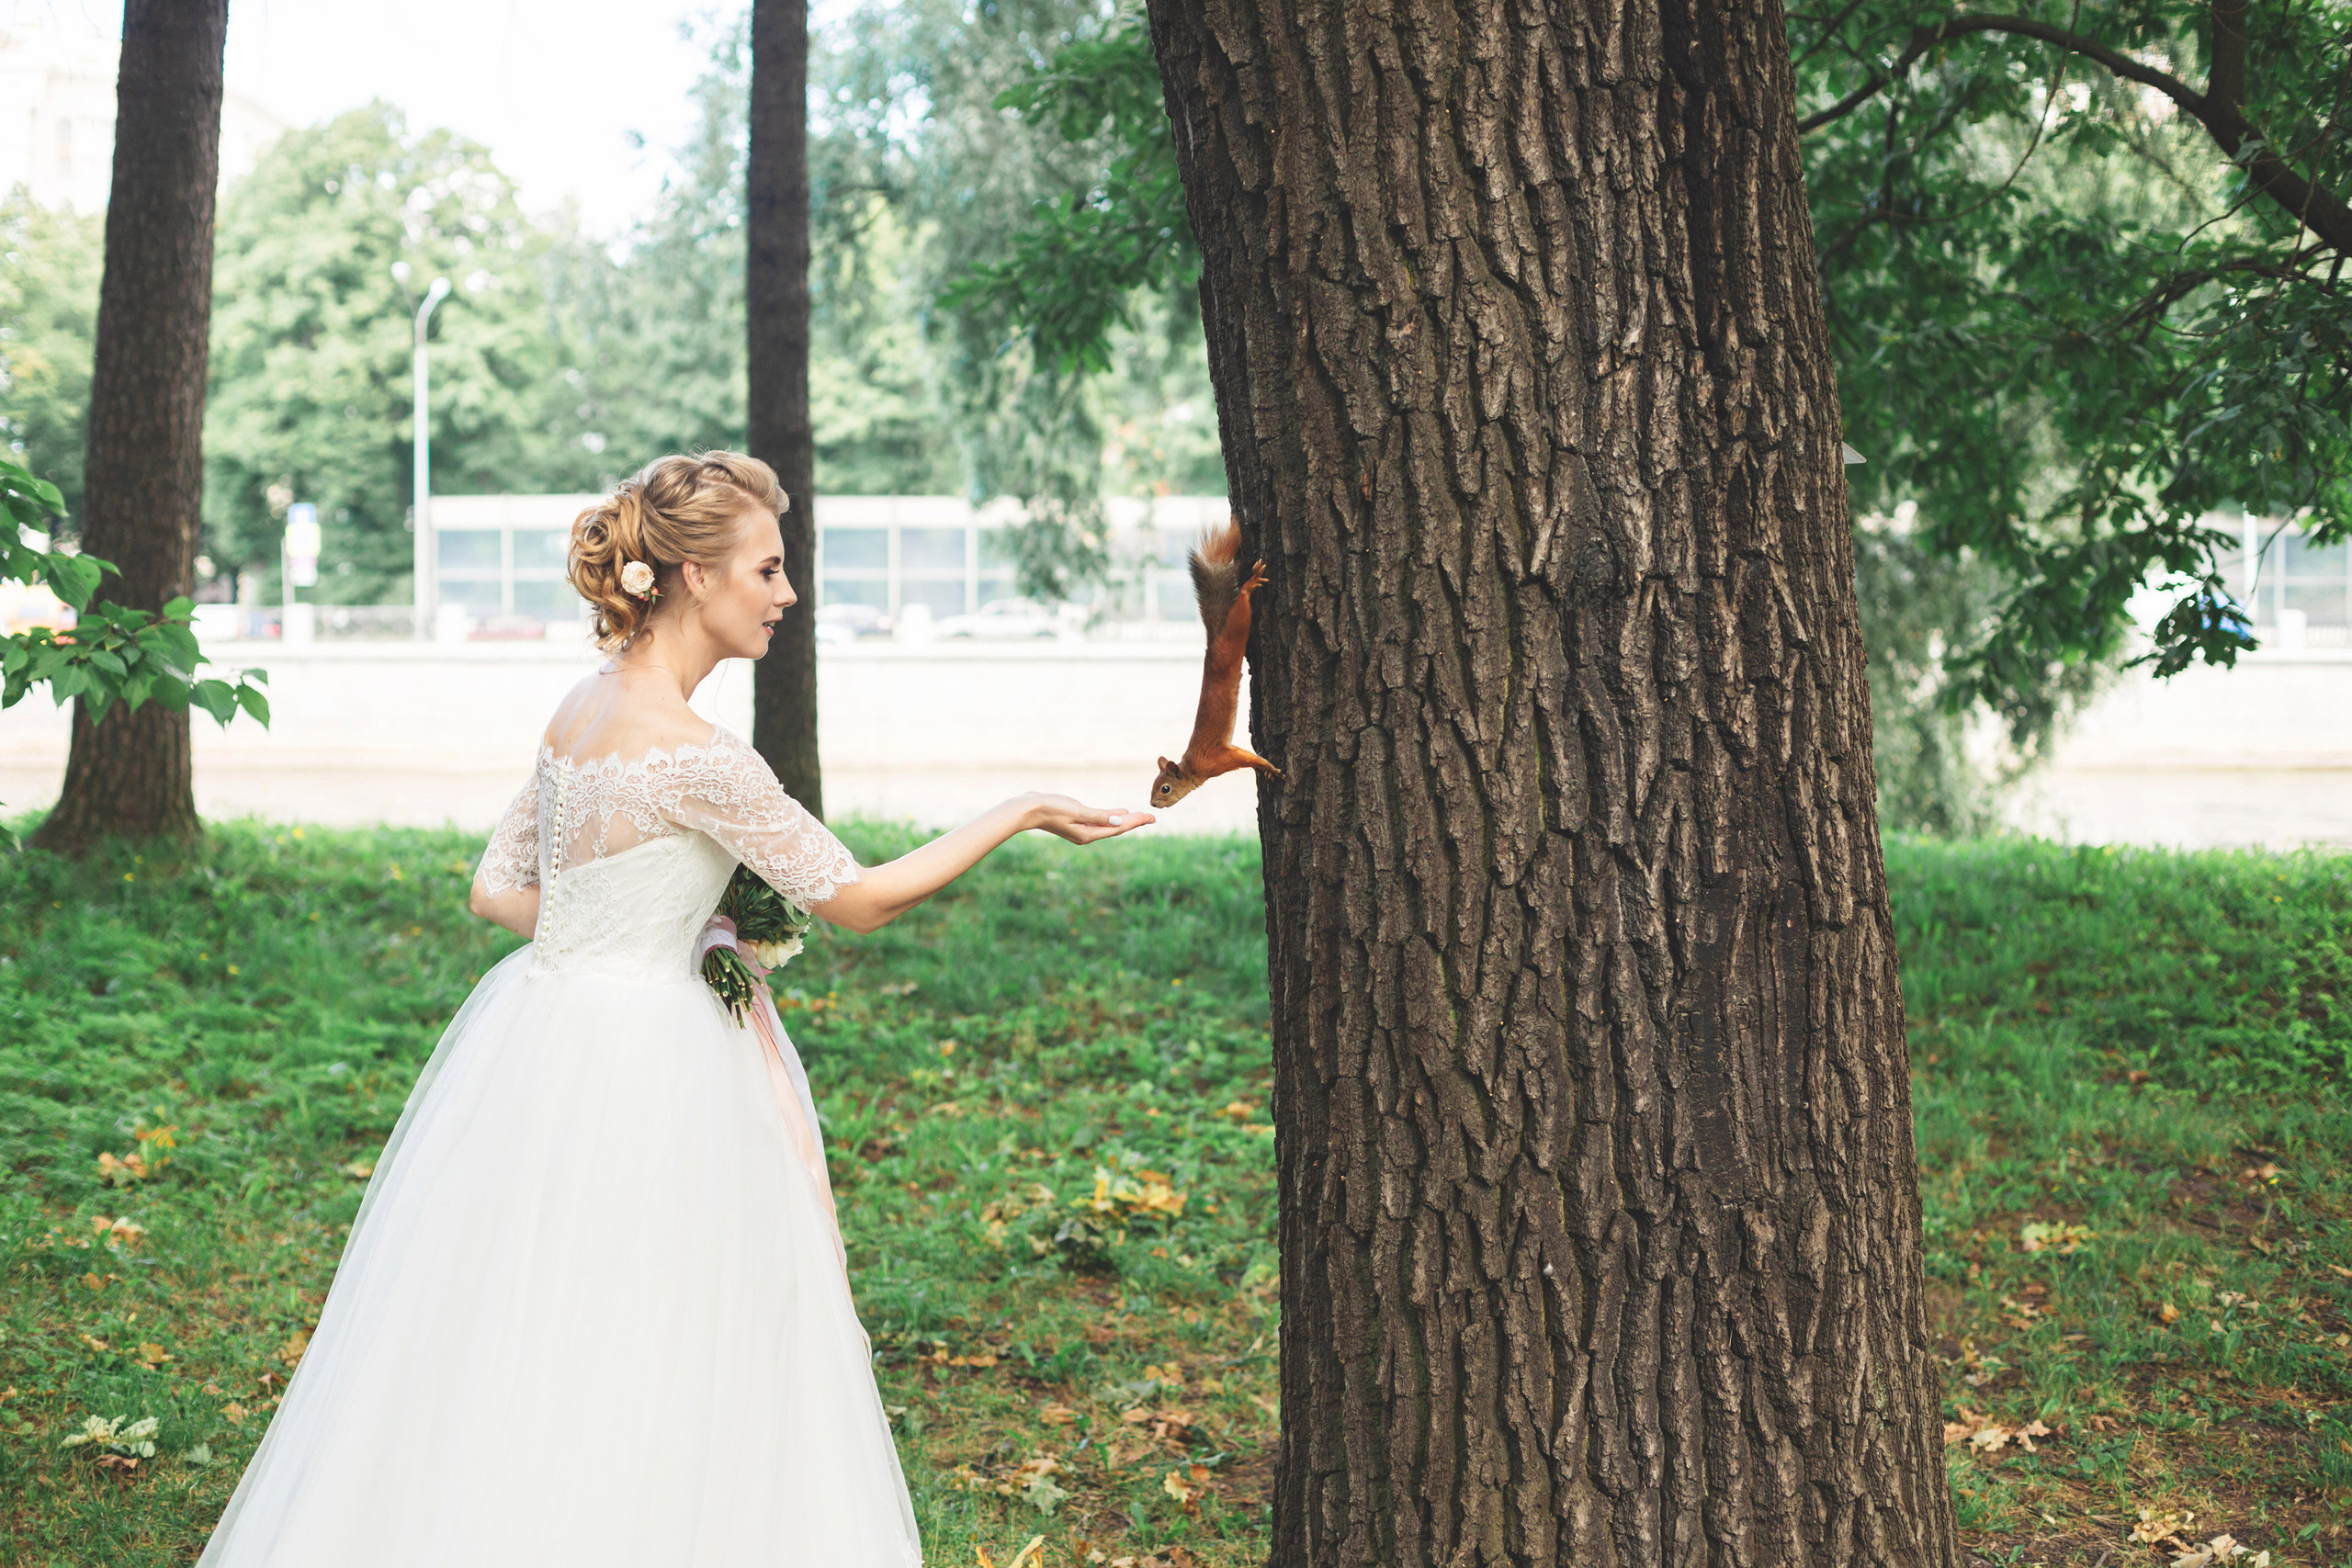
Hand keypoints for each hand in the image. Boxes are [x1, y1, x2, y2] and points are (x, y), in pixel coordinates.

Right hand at [1024, 793, 1156, 843]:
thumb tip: (1120, 819)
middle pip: (1116, 828)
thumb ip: (1099, 815)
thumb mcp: (1077, 811)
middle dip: (1134, 822)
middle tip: (1152, 818)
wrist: (1027, 810)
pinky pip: (1100, 821)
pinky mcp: (1076, 822)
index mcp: (1088, 834)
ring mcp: (1081, 829)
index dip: (1136, 822)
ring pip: (1109, 825)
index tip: (1151, 818)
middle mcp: (1087, 834)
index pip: (1118, 828)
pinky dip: (1111, 816)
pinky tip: (1119, 811)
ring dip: (1125, 819)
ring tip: (1140, 816)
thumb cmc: (1051, 808)